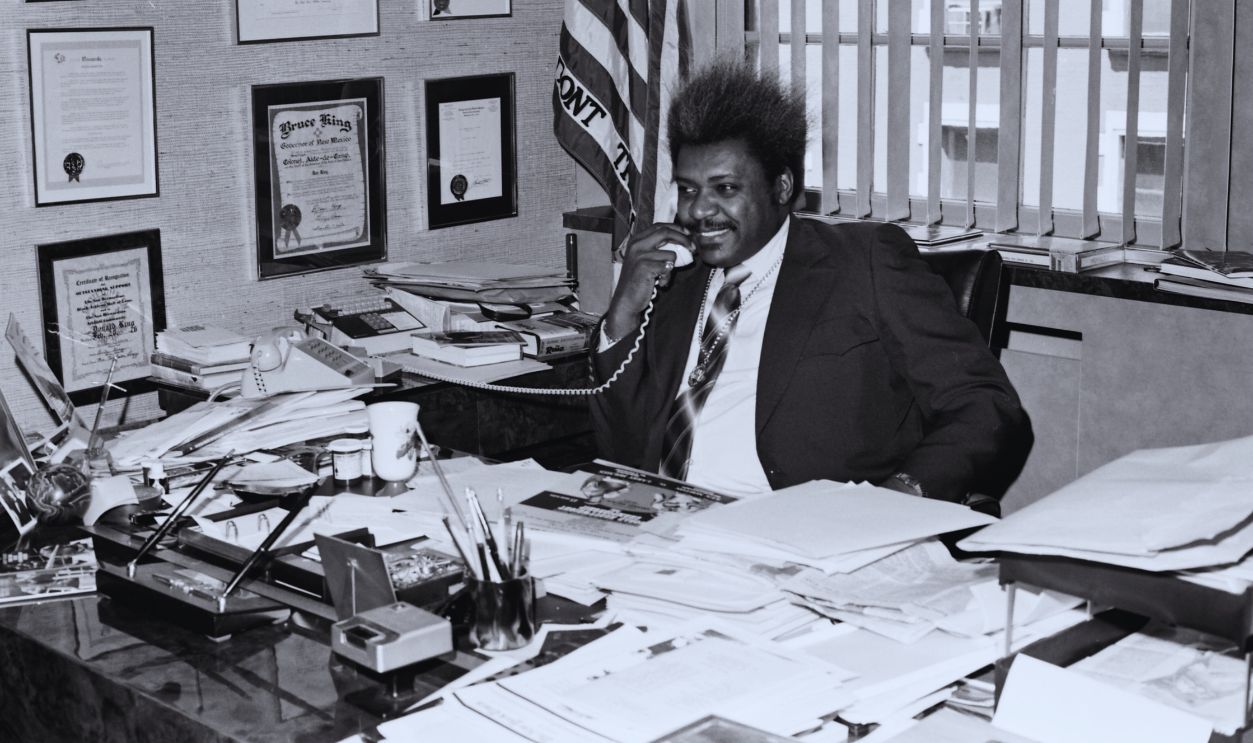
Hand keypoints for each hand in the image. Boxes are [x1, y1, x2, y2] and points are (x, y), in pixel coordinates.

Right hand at [603, 224, 692, 338]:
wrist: (626, 300)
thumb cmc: (638, 280)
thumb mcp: (645, 259)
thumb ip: (658, 248)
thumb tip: (683, 241)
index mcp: (637, 240)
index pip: (660, 226)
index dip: (677, 229)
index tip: (689, 235)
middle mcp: (637, 244)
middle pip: (666, 232)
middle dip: (684, 239)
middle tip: (693, 249)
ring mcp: (640, 255)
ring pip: (670, 254)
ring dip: (673, 268)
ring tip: (664, 277)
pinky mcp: (644, 267)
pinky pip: (667, 268)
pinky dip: (667, 277)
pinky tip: (659, 283)